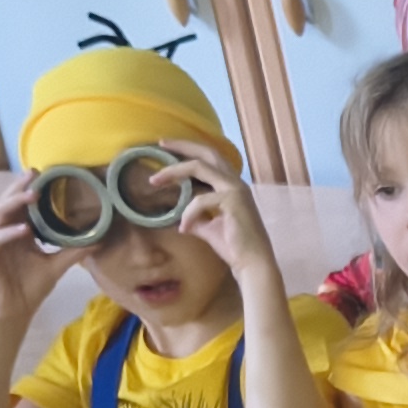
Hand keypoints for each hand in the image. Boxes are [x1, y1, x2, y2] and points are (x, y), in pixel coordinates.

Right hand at [0, 178, 80, 321]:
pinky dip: (8, 233)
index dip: (29, 188)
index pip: (21, 205)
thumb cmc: (29, 288)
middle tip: (34, 173)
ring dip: (14, 204)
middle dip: (19, 187)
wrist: (13, 312)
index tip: (44, 174)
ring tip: (32, 195)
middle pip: (7, 203)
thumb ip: (74, 252)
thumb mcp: (56, 266)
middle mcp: (1, 232)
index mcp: (17, 231)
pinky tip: (23, 230)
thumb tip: (99, 240)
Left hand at [161, 140, 276, 280]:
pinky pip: (200, 200)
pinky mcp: (233, 200)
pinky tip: (184, 228)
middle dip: (183, 146)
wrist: (252, 263)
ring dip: (174, 171)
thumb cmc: (234, 247)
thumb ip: (196, 217)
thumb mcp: (209, 227)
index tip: (166, 149)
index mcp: (232, 186)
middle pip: (207, 153)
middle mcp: (236, 182)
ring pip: (200, 167)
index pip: (210, 160)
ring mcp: (236, 189)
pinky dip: (188, 213)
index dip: (189, 151)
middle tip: (161, 143)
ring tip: (154, 180)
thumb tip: (181, 219)